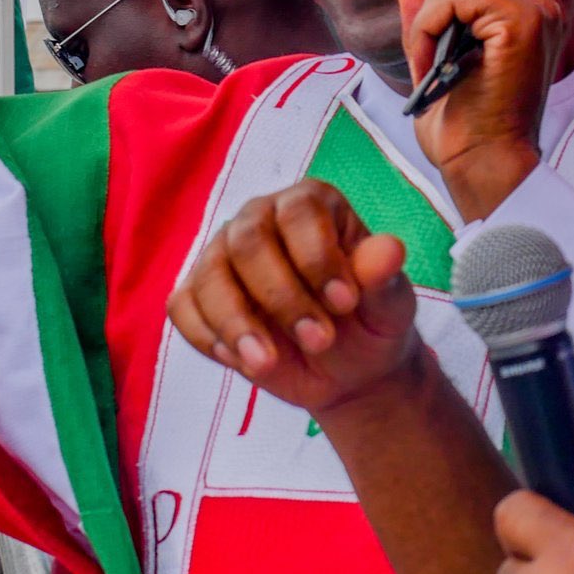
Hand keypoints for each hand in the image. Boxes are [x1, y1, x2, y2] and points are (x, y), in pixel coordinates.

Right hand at [167, 179, 424, 416]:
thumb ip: (384, 277)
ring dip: (238, 325)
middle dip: (281, 297)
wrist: (349, 369)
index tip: (345, 303)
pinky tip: (244, 360)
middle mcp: (260, 219)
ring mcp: (223, 255)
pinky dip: (209, 337)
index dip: (318, 258)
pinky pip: (184, 308)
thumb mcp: (390, 305)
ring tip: (269, 364)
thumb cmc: (371, 321)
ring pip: (209, 277)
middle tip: (319, 340)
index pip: (300, 212)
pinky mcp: (197, 295)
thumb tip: (389, 250)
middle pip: (248, 242)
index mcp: (311, 205)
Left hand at [397, 0, 563, 220]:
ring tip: (436, 64)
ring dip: (427, 22)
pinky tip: (442, 63)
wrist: (485, 163)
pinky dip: (430, 30)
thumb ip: (430, 21)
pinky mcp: (521, 16)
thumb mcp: (436, 64)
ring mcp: (535, 5)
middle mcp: (539, 0)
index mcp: (525, 10)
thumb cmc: (465, 127)